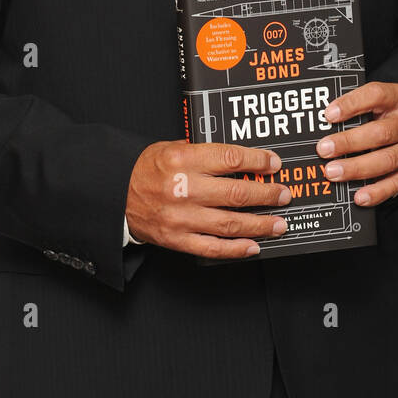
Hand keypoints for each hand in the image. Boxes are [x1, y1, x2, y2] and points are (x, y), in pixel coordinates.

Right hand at [125, 141, 290, 258]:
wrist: (114, 193)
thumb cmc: (144, 169)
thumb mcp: (171, 148)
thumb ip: (203, 152)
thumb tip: (240, 159)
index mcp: (183, 160)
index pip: (230, 159)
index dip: (257, 162)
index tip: (274, 164)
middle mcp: (184, 189)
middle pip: (237, 193)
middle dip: (267, 195)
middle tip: (283, 195)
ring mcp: (181, 217)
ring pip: (230, 223)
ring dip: (260, 224)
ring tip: (278, 223)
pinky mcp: (177, 239)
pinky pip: (212, 248)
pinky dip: (236, 249)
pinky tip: (253, 246)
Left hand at [315, 81, 397, 206]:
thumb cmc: (383, 116)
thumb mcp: (372, 105)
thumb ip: (352, 111)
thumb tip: (318, 124)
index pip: (376, 95)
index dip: (352, 104)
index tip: (328, 115)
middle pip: (380, 132)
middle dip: (349, 142)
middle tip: (324, 150)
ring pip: (387, 160)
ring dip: (357, 168)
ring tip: (333, 172)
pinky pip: (397, 183)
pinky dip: (377, 192)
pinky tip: (359, 196)